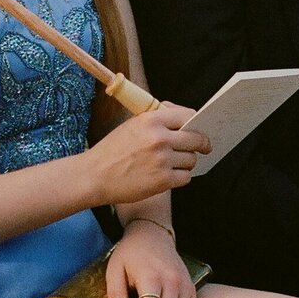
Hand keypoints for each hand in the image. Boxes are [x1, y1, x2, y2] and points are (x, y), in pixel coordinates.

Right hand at [88, 104, 208, 207]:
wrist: (95, 175)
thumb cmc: (112, 150)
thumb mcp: (132, 124)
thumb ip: (158, 118)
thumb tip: (183, 116)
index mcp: (151, 120)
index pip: (188, 116)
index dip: (196, 122)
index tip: (199, 129)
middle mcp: (159, 138)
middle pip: (196, 139)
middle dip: (201, 144)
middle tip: (204, 148)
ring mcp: (162, 160)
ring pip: (191, 160)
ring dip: (187, 162)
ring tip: (174, 163)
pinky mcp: (163, 181)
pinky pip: (185, 177)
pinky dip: (180, 177)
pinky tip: (170, 175)